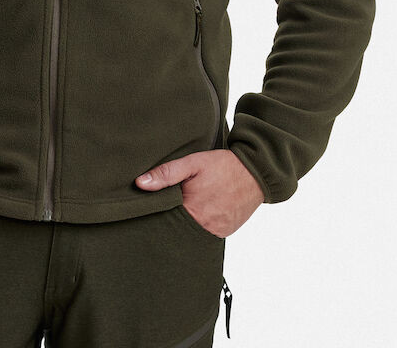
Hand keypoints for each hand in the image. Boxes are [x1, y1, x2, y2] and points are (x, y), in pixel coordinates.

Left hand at [135, 150, 263, 237]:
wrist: (257, 173)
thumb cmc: (223, 165)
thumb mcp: (193, 162)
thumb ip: (166, 173)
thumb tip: (140, 183)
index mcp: (193, 210)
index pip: (164, 221)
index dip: (155, 215)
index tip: (147, 210)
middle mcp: (205, 227)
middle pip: (177, 230)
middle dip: (169, 221)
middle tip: (162, 211)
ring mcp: (216, 232)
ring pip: (191, 233)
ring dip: (185, 224)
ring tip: (180, 211)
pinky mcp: (225, 232)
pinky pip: (206, 233)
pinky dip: (199, 224)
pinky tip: (197, 213)